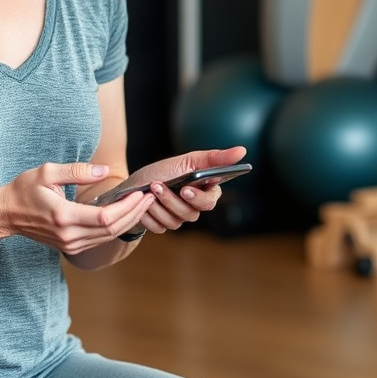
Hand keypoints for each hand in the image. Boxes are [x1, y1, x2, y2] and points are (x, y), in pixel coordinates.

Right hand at [0, 161, 155, 254]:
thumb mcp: (48, 172)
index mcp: (64, 216)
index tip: (141, 193)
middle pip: (113, 229)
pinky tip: (128, 214)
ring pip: (110, 237)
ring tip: (144, 204)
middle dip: (135, 213)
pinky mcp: (71, 247)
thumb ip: (78, 171)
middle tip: (151, 196)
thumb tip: (104, 170)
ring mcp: (70, 244)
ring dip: (130, 221)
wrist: (6, 214)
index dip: (127, 207)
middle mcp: (69, 235)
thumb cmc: (24, 189)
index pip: (106, 217)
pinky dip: (118, 227)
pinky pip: (101, 239)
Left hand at [121, 147, 246, 236]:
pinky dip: (149, 214)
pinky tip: (144, 203)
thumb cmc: (163, 171)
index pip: (211, 200)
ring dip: (158, 205)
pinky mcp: (164, 227)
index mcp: (204, 190)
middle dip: (172, 200)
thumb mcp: (187, 160)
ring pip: (175, 221)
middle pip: (192, 213)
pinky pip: (160, 227)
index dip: (200, 198)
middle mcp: (194, 207)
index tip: (186, 189)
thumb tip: (243, 150)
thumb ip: (215, 158)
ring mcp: (179, 219)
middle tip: (158, 186)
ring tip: (148, 190)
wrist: (133, 186)